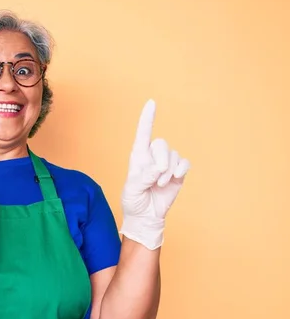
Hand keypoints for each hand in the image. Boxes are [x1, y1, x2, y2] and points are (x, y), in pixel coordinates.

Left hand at [119, 99, 189, 249]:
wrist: (145, 216)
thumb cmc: (134, 201)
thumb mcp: (133, 190)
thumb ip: (144, 178)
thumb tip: (159, 168)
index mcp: (138, 156)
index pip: (142, 134)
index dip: (147, 118)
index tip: (151, 102)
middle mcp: (152, 157)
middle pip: (162, 144)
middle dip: (162, 160)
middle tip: (158, 177)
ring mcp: (166, 164)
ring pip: (174, 155)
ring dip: (169, 171)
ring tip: (160, 185)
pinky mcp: (178, 173)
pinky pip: (185, 163)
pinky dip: (181, 170)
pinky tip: (175, 179)